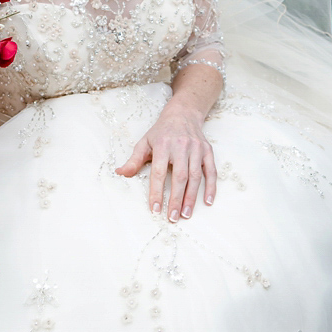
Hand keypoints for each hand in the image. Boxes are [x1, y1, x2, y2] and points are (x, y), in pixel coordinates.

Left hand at [115, 103, 216, 221]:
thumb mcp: (145, 142)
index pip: (158, 173)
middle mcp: (181, 146)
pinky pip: (211, 171)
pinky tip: (207, 202)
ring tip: (186, 214)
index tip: (155, 209)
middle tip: (172, 217)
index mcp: (162, 145)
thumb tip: (120, 173)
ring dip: (191, 197)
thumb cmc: (162, 131)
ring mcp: (196, 149)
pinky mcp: (207, 151)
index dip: (156, 192)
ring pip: (195, 176)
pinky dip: (210, 187)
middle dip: (176, 199)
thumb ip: (134, 160)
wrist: (183, 113)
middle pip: (179, 177)